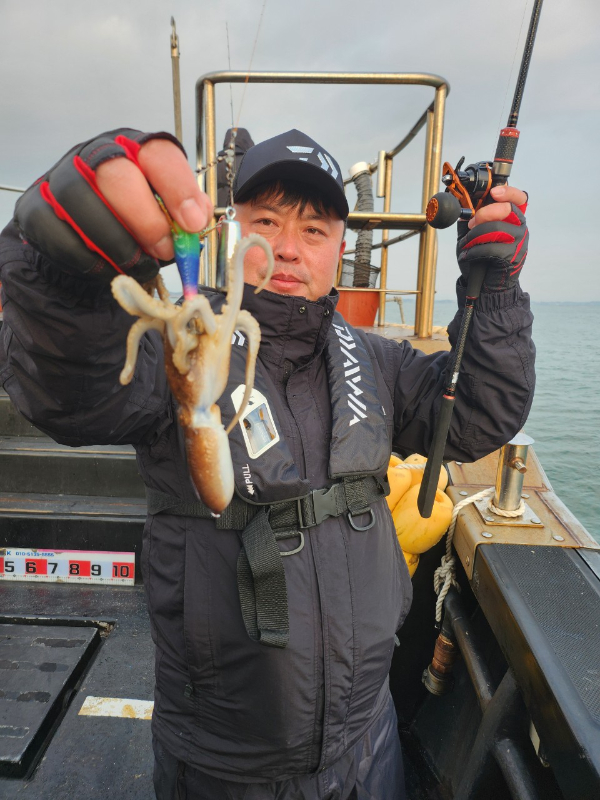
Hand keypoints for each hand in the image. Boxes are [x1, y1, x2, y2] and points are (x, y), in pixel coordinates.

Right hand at [14, 129, 213, 283]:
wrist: (89, 240)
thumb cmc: (136, 222)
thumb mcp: (168, 212)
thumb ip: (187, 212)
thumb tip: (198, 218)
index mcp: (136, 149)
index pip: (157, 154)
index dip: (178, 189)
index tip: (192, 224)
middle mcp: (97, 155)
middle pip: (117, 175)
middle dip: (147, 220)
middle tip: (164, 251)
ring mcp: (61, 179)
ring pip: (84, 203)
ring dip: (118, 244)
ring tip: (140, 265)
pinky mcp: (36, 209)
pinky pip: (62, 235)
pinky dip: (91, 260)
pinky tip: (110, 268)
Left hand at [457, 184, 528, 291]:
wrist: (484, 285)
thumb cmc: (479, 259)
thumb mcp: (472, 235)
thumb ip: (471, 219)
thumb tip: (462, 203)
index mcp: (513, 218)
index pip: (519, 199)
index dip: (508, 192)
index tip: (493, 192)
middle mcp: (520, 227)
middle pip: (507, 209)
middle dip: (484, 213)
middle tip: (471, 223)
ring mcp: (519, 242)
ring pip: (496, 228)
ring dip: (475, 236)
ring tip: (466, 245)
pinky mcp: (513, 256)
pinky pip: (491, 247)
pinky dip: (474, 251)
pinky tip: (468, 255)